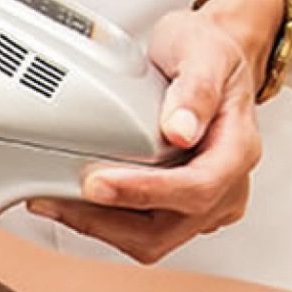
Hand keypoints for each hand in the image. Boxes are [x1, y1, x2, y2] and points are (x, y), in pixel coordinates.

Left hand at [27, 1, 273, 263]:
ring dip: (98, 227)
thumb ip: (195, 89)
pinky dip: (102, 221)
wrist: (211, 58)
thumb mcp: (204, 51)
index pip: (198, 187)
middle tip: (57, 198)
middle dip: (107, 219)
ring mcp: (204, 204)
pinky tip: (70, 202)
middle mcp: (226, 186)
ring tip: (53, 201)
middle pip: (169, 228)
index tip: (98, 183)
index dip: (146, 192)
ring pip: (150, 240)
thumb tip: (180, 130)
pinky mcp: (177, 209)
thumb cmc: (209, 54)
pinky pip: (140, 232)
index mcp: (238, 149)